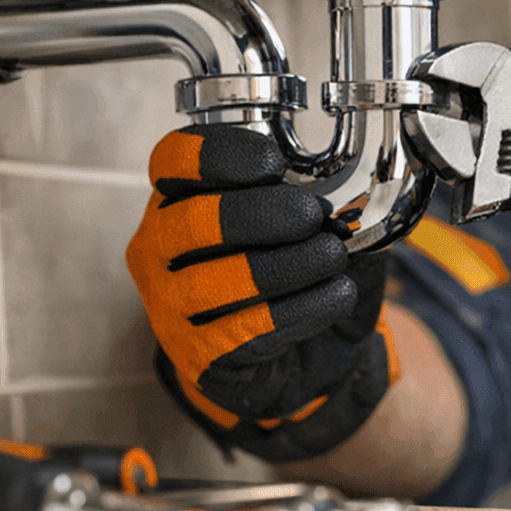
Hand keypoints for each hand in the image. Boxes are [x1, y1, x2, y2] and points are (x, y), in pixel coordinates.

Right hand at [126, 125, 398, 461]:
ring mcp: (171, 306)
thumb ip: (318, 195)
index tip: (274, 162)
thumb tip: (351, 191)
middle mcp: (159, 249)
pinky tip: (337, 293)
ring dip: (289, 264)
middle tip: (313, 215)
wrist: (300, 356)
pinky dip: (303, 307)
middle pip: (194, 220)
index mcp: (179, 199)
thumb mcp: (303, 221)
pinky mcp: (200, 356)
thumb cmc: (294, 272)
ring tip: (333, 255)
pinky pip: (248, 329)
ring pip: (217, 280)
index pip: (175, 160)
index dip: (222, 154)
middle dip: (264, 213)